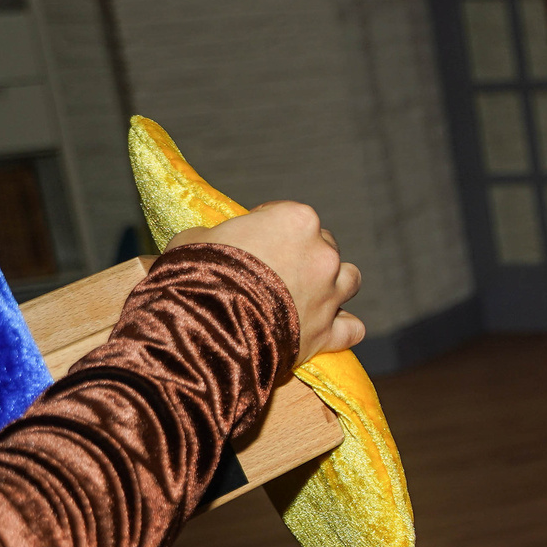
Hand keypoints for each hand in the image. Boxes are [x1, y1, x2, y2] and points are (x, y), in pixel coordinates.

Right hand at [168, 201, 363, 365]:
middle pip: (324, 245)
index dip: (270, 225)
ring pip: (349, 280)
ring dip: (334, 284)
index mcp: (295, 220)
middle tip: (276, 269)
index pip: (291, 214)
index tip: (253, 239)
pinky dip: (342, 328)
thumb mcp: (194, 238)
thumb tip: (213, 239)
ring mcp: (329, 294)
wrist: (205, 326)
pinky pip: (352, 328)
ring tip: (309, 293)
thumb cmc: (196, 273)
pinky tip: (328, 328)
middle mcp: (322, 253)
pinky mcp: (328, 332)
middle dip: (304, 254)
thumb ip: (218, 234)